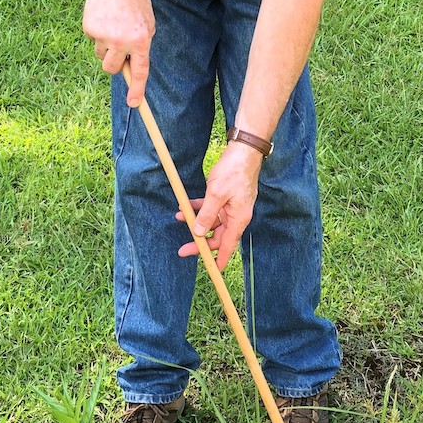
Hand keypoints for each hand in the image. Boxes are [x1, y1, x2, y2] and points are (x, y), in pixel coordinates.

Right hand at [83, 0, 153, 105]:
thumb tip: (129, 66)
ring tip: (111, 22)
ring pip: (101, 54)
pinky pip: (91, 39)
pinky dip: (95, 30)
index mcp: (142, 40)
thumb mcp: (146, 23)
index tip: (134, 104)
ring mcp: (105, 36)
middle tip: (115, 47)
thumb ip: (139, 44)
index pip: (140, 71)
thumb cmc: (134, 1)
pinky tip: (102, 14)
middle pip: (112, 68)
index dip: (137, 89)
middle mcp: (123, 42)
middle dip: (112, 63)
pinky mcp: (90, 29)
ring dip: (104, 44)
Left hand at [176, 142, 262, 270]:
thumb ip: (206, 215)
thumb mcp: (216, 194)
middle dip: (200, 242)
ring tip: (179, 220)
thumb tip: (198, 232)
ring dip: (195, 222)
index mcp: (238, 218)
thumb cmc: (234, 171)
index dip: (219, 259)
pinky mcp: (226, 197)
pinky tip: (185, 206)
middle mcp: (236, 215)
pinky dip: (198, 208)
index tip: (211, 271)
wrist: (243, 151)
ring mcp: (231, 206)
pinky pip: (210, 208)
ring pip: (211, 222)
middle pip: (217, 236)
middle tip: (182, 249)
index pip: (227, 245)